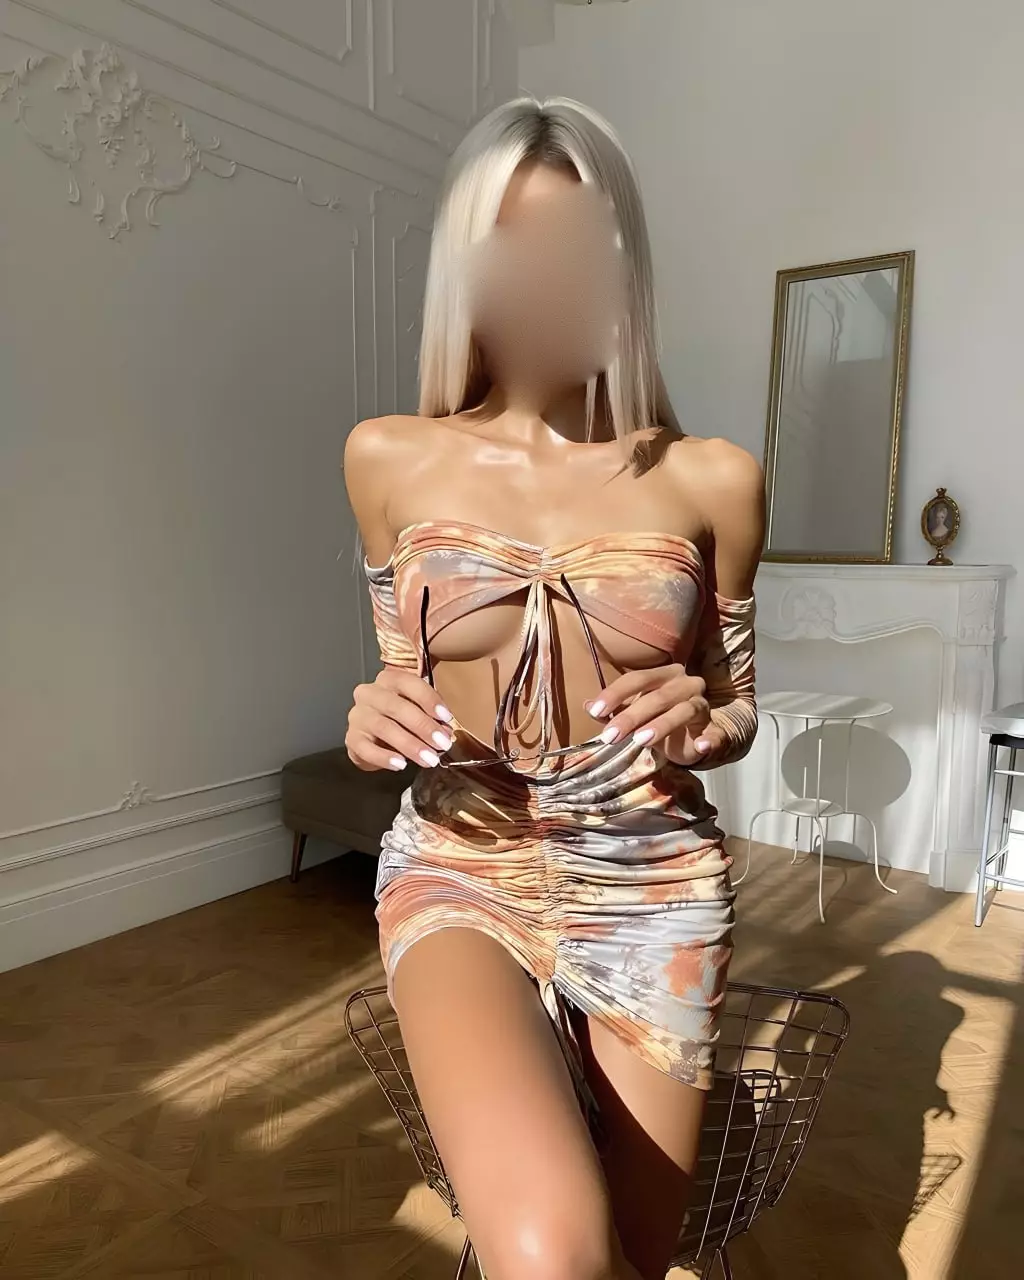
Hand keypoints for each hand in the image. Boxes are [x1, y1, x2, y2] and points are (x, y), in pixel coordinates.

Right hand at [346, 667, 453, 771]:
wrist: (371, 738)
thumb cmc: (399, 719)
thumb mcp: (417, 710)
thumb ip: (431, 716)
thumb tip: (446, 731)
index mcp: (389, 680)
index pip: (409, 683)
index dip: (429, 699)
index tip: (446, 718)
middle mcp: (370, 693)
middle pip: (396, 707)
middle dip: (423, 726)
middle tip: (442, 743)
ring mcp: (358, 715)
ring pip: (384, 728)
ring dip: (409, 745)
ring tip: (429, 759)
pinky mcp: (351, 738)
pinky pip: (366, 748)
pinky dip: (385, 757)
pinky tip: (401, 765)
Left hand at [585, 665, 725, 766]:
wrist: (690, 737)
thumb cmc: (657, 719)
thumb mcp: (633, 714)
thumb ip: (613, 710)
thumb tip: (587, 706)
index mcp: (664, 674)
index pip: (637, 678)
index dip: (615, 694)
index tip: (596, 711)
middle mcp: (686, 683)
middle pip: (658, 696)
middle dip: (631, 716)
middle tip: (610, 736)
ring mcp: (703, 705)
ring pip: (684, 710)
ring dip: (662, 725)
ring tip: (639, 740)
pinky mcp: (715, 729)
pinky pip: (715, 733)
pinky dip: (709, 739)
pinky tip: (701, 746)